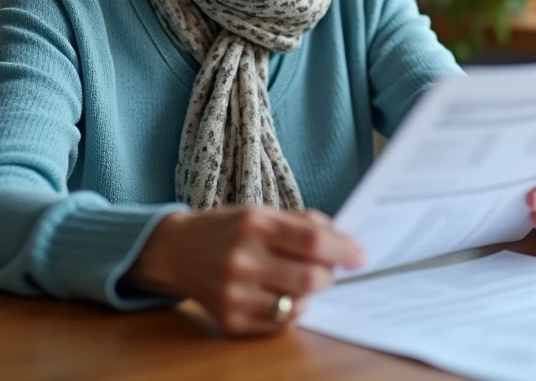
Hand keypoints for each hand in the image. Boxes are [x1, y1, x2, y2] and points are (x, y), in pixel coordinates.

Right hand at [125, 206, 364, 335]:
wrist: (176, 252)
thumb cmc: (226, 229)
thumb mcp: (260, 212)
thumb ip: (302, 223)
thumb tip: (342, 240)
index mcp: (254, 224)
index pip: (313, 241)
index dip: (344, 249)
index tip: (359, 255)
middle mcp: (243, 260)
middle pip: (311, 278)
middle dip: (330, 275)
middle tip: (328, 269)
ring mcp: (235, 294)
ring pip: (299, 305)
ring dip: (310, 294)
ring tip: (297, 279)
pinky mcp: (230, 321)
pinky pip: (280, 323)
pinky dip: (290, 310)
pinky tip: (278, 294)